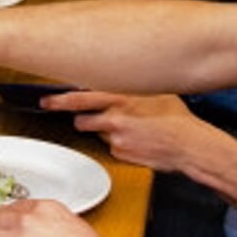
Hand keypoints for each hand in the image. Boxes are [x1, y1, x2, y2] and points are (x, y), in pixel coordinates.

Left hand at [43, 91, 205, 173]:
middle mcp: (116, 118)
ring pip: (96, 132)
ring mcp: (117, 138)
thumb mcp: (153, 92)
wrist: (190, 145)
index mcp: (122, 98)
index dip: (60, 99)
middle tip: (59, 111)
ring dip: (101, 129)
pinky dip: (118, 142)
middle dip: (74, 116)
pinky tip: (136, 138)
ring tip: (123, 125)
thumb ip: (128, 89)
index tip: (46, 99)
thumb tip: (112, 83)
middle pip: (81, 118)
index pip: (81, 97)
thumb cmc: (176, 117)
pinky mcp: (121, 154)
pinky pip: (111, 146)